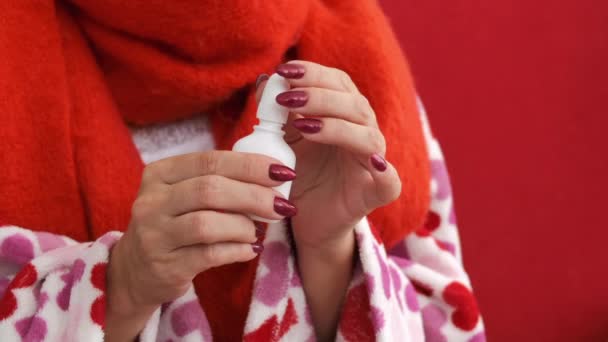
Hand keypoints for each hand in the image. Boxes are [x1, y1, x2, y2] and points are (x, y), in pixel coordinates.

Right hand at [105, 151, 296, 339]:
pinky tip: (249, 249)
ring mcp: (155, 235)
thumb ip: (217, 181)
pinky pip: (209, 255)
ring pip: (208, 224)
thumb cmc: (172, 225)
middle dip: (254, 196)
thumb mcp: (182, 195)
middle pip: (210, 190)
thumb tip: (271, 175)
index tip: (282, 172)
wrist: (134, 271)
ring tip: (257, 231)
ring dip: (243, 226)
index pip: (209, 161)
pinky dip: (237, 250)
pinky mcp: (165, 266)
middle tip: (281, 205)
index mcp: (160, 174)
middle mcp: (152, 202)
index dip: (250, 165)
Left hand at [263, 61, 401, 251]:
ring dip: (337, 126)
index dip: (314, 73)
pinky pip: (390, 181)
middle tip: (287, 98)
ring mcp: (373, 163)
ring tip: (304, 125)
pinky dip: (385, 170)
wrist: (304, 220)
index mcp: (343, 114)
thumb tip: (265, 80)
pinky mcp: (377, 193)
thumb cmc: (299, 174)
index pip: (338, 83)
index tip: (284, 71)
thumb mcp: (281, 140)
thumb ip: (276, 112)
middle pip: (354, 104)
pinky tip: (373, 162)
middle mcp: (362, 133)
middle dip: (320, 96)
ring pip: (369, 136)